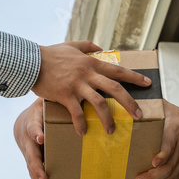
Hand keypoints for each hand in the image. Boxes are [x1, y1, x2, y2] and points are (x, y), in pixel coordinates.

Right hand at [14, 99, 47, 178]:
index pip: (32, 127)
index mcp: (32, 123)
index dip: (35, 132)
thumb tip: (72, 91)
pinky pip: (33, 172)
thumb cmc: (39, 111)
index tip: (40, 138)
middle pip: (31, 154)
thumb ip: (55, 100)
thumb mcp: (44, 102)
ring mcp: (28, 152)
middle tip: (45, 177)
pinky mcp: (31, 160)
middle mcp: (28, 140)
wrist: (23, 122)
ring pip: (31, 167)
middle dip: (37, 167)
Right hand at [31, 41, 152, 135]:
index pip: (118, 70)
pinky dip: (81, 124)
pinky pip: (77, 113)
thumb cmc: (50, 54)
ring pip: (99, 103)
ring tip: (111, 131)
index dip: (135, 78)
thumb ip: (88, 45)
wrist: (31, 62)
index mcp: (92, 62)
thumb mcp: (72, 45)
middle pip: (115, 88)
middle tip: (139, 115)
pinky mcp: (65, 95)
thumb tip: (102, 47)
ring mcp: (77, 85)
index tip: (148, 84)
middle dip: (129, 103)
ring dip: (107, 119)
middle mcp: (88, 74)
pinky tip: (83, 132)